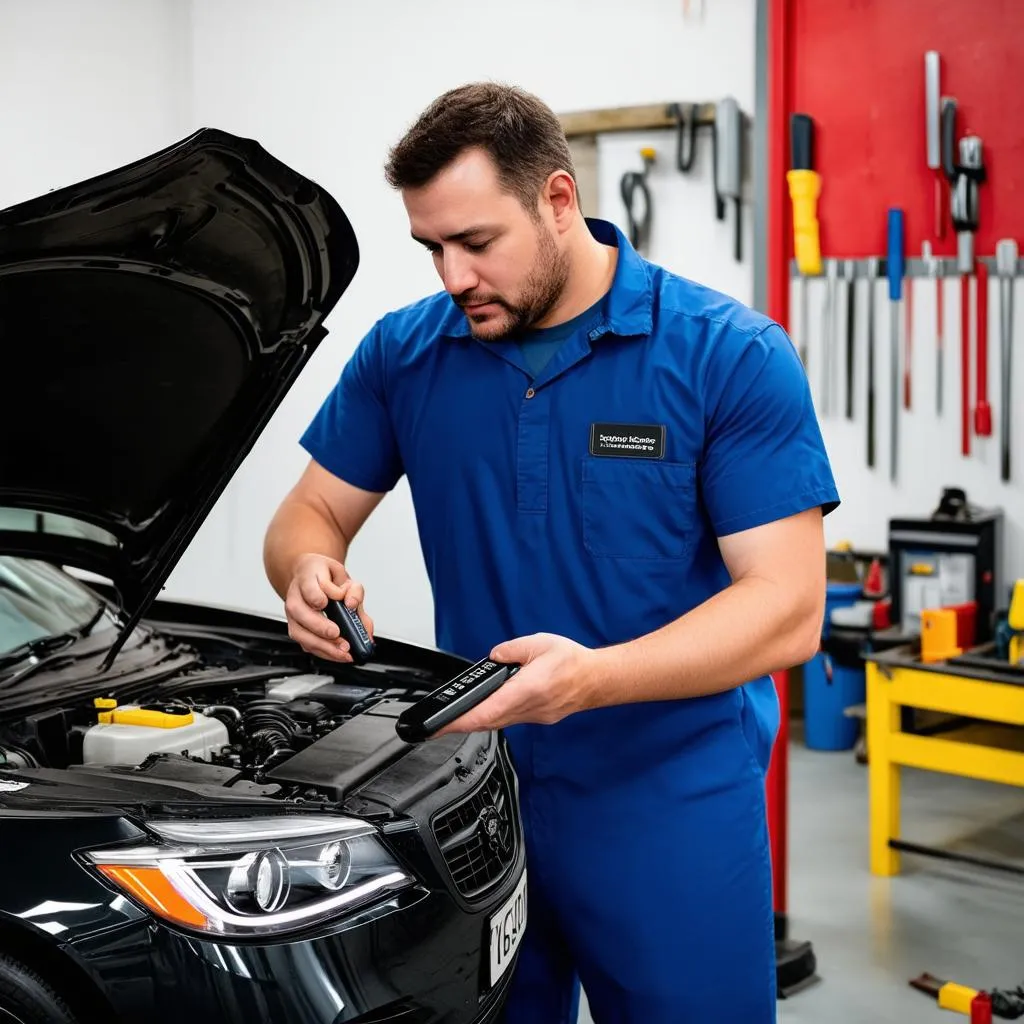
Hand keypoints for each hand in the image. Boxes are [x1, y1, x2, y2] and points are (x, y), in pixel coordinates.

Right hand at [283, 553, 373, 662]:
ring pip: (299, 633)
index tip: (325, 603)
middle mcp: (295, 596)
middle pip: (299, 612)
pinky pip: (306, 644)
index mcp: (307, 577)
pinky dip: (324, 652)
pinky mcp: (297, 630)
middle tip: (336, 634)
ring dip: (322, 645)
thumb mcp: (344, 576)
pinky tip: (339, 655)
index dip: (317, 597)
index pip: (308, 588)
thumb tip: (353, 606)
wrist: (311, 576)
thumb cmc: (326, 577)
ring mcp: (293, 615)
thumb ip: (353, 591)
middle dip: (319, 626)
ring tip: (343, 651)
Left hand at [433, 633, 597, 735]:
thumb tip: (494, 656)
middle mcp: (531, 708)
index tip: (445, 723)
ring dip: (477, 723)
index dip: (464, 719)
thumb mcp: (538, 643)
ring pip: (499, 724)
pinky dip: (494, 719)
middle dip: (463, 725)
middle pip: (489, 722)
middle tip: (441, 725)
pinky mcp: (539, 718)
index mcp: (529, 689)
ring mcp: (535, 716)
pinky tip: (486, 713)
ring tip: (458, 720)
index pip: (489, 709)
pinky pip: (510, 721)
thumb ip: (511, 650)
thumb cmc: (572, 662)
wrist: (597, 678)